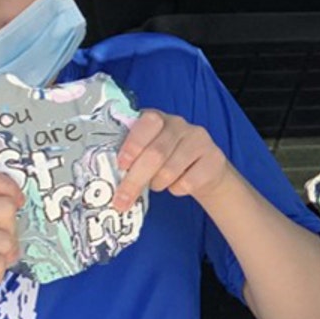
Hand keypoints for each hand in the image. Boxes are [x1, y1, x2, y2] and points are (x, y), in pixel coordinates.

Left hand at [114, 109, 230, 208]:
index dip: (133, 145)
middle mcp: (179, 124)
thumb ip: (131, 155)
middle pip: (156, 153)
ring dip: (157, 184)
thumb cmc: (166, 160)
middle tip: (122, 200)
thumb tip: (105, 175)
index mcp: (156, 118)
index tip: (121, 165)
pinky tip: (177, 185)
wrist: (204, 170)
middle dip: (135, 180)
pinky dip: (177, 189)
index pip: (146, 123)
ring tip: (156, 184)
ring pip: (170, 171)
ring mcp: (199, 140)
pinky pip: (188, 182)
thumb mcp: (147, 150)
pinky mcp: (214, 159)